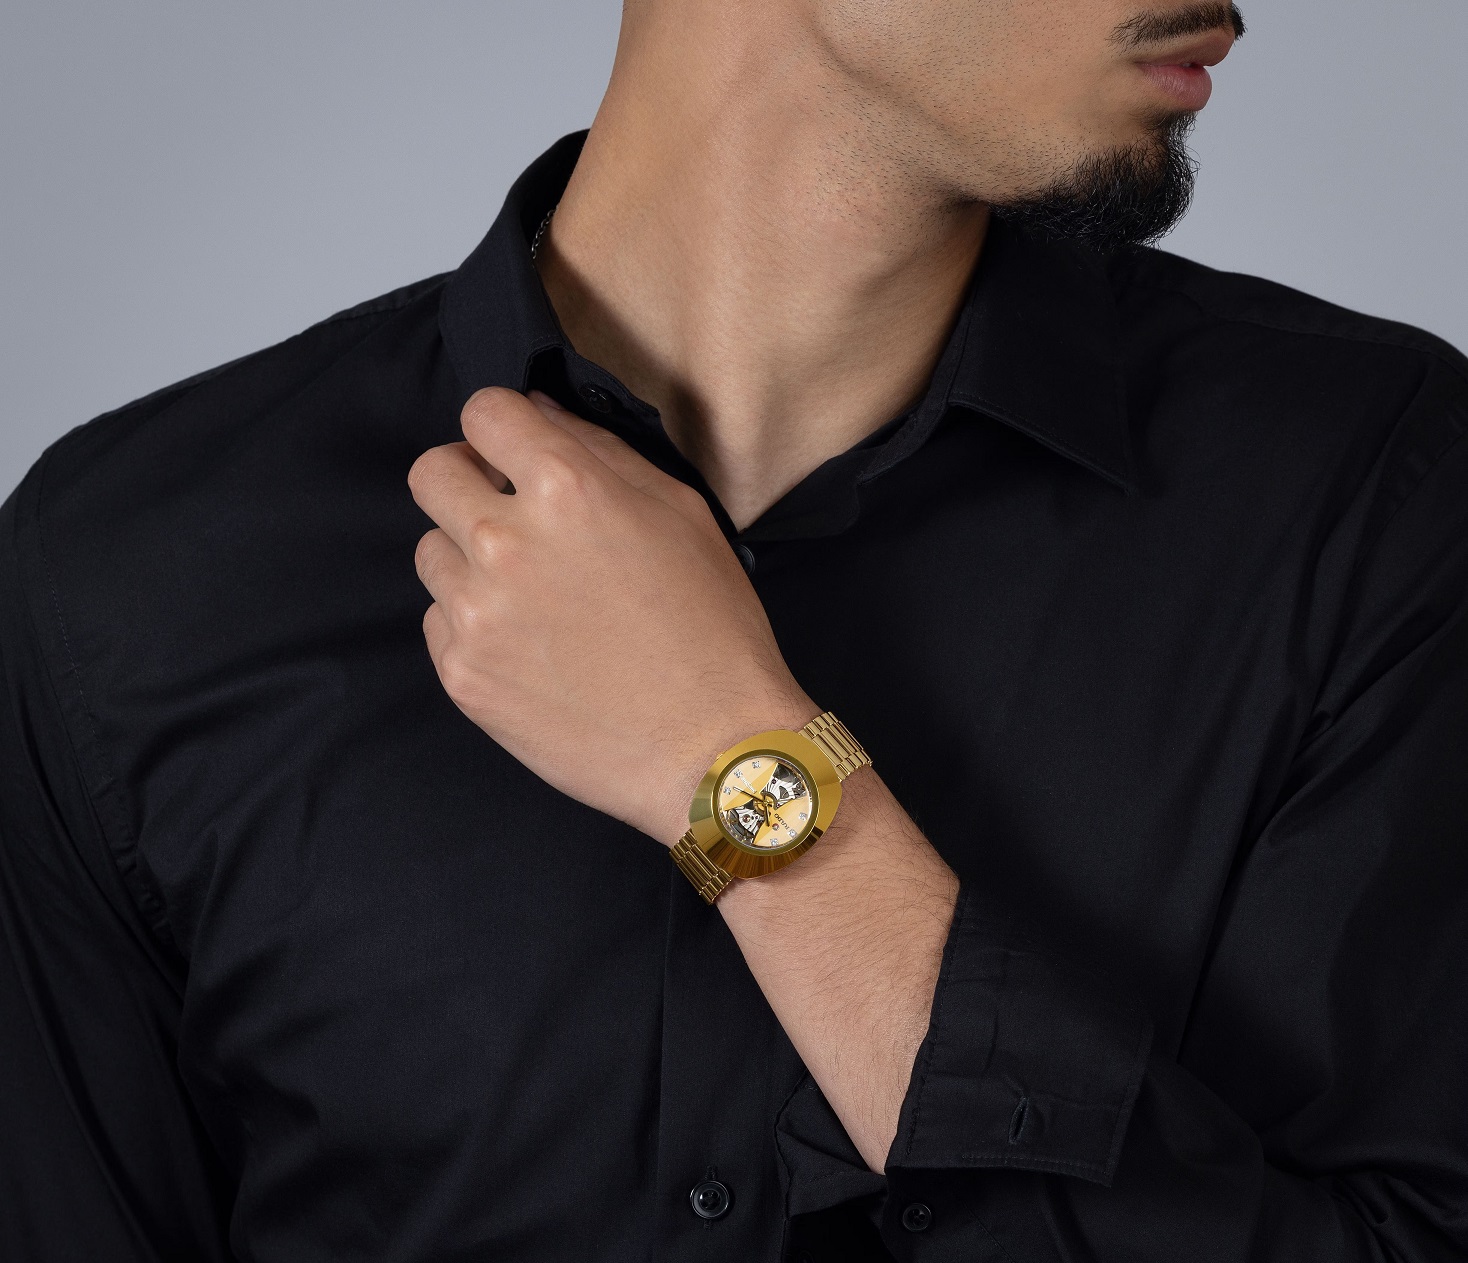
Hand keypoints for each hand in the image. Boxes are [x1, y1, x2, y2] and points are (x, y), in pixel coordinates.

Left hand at [408, 388, 816, 845]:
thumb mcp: (682, 514)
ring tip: (530, 593)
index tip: (515, 453)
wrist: (711, 750)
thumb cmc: (713, 629)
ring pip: (429, 550)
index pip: (483, 411)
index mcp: (567, 490)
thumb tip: (541, 415)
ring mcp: (475, 613)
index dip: (501, 427)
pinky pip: (438, 620)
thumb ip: (603, 452)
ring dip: (467, 557)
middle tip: (510, 515)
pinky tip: (530, 646)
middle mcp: (506, 543)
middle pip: (431, 473)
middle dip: (466, 481)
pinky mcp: (463, 674)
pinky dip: (472, 623)